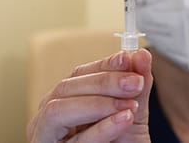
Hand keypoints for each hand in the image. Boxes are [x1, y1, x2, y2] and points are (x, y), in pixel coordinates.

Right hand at [27, 48, 152, 142]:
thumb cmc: (122, 142)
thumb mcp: (132, 113)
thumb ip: (137, 85)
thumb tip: (142, 54)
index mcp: (65, 99)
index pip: (79, 73)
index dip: (104, 64)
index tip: (129, 58)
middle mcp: (48, 116)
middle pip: (67, 87)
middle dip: (104, 82)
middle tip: (135, 82)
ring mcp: (46, 137)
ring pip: (59, 110)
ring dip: (98, 104)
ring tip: (130, 106)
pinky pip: (75, 140)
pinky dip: (102, 128)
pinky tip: (125, 119)